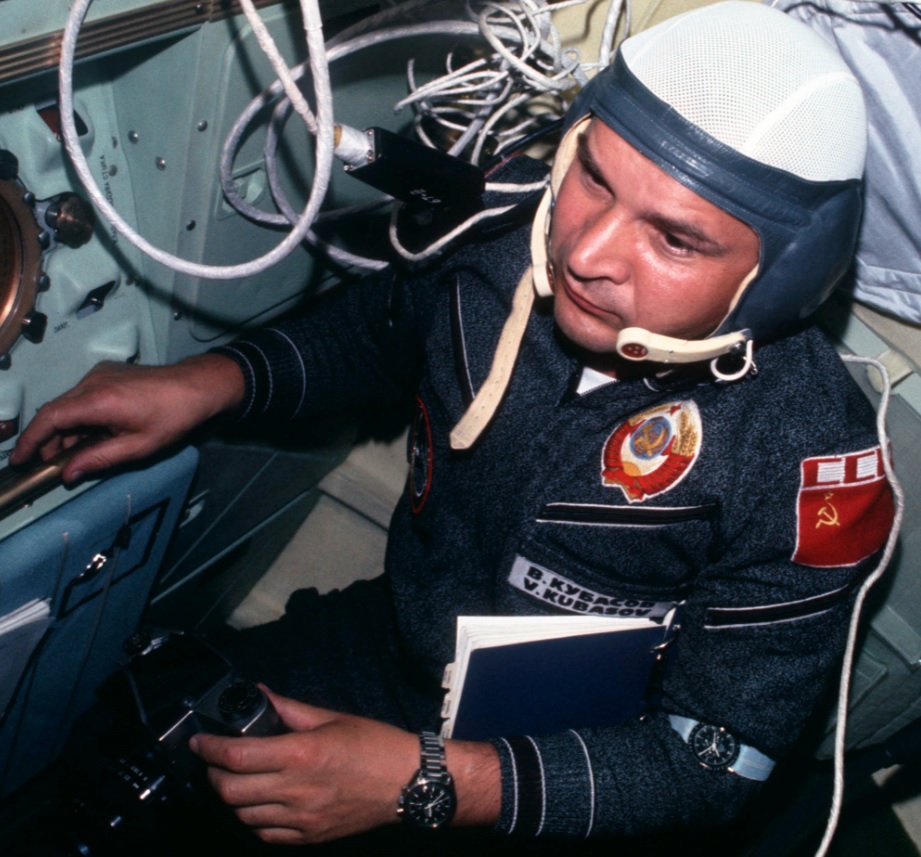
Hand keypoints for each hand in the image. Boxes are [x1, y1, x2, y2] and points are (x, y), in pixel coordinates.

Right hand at [9, 353, 244, 482]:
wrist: (198, 386)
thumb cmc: (175, 416)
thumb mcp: (138, 447)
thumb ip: (100, 459)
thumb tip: (68, 473)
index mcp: (99, 400)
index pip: (50, 418)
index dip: (30, 440)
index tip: (20, 459)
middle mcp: (93, 382)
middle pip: (55, 411)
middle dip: (48, 439)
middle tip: (50, 464)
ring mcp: (100, 374)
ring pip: (68, 404)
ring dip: (66, 429)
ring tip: (73, 454)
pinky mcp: (108, 373)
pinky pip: (82, 396)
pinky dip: (80, 417)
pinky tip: (90, 436)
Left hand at [191, 690, 500, 844]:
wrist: (408, 782)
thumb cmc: (374, 744)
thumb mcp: (331, 718)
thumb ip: (289, 708)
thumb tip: (259, 695)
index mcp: (300, 754)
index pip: (237, 756)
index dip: (210, 749)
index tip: (200, 741)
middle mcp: (295, 790)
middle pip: (231, 791)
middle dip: (214, 774)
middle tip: (214, 761)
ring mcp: (301, 818)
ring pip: (244, 815)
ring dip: (232, 797)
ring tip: (237, 779)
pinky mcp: (309, 836)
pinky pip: (266, 834)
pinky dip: (254, 819)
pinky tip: (260, 803)